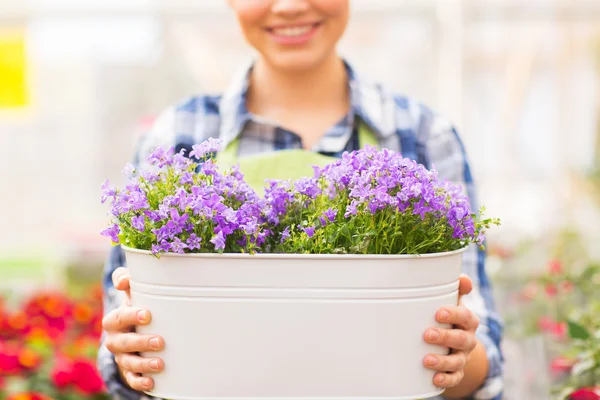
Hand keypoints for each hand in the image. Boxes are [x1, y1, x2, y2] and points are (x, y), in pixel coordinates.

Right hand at [102, 267, 164, 391]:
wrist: (135, 328)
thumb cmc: (138, 305)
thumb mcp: (134, 291)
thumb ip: (128, 280)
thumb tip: (123, 280)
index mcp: (115, 319)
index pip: (120, 317)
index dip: (131, 316)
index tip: (148, 315)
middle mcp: (115, 339)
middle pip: (123, 343)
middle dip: (141, 342)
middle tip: (160, 341)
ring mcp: (121, 356)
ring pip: (128, 363)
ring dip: (143, 364)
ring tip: (160, 364)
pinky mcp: (129, 371)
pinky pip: (131, 379)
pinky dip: (140, 382)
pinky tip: (151, 382)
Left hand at [423, 275, 479, 389]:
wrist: (451, 341)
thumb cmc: (446, 316)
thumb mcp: (450, 300)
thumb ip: (454, 288)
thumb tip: (463, 279)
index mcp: (467, 320)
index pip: (465, 316)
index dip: (453, 314)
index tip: (438, 313)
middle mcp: (467, 339)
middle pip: (461, 339)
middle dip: (445, 337)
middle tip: (427, 334)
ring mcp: (462, 356)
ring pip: (457, 360)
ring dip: (443, 361)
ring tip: (426, 360)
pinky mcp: (456, 372)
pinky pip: (454, 378)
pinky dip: (446, 380)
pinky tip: (434, 379)